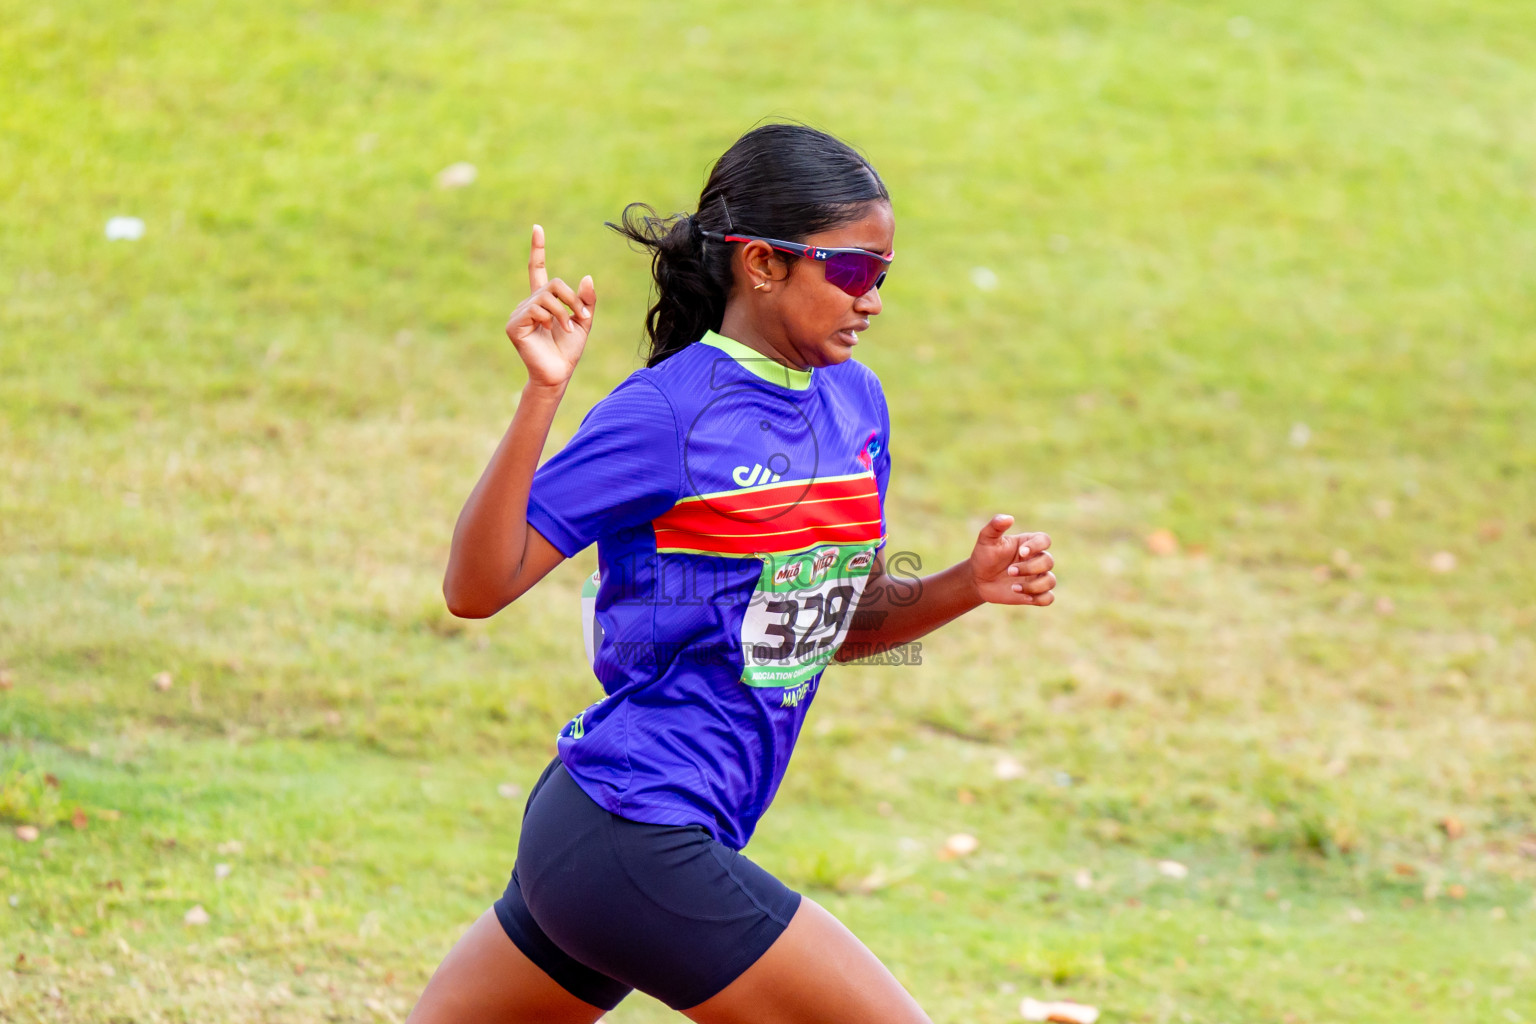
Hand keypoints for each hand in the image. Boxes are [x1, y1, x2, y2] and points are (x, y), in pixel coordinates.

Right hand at [505, 224, 595, 389]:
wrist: (558, 373)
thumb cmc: (568, 350)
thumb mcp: (583, 321)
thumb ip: (586, 301)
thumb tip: (587, 277)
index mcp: (543, 300)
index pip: (537, 269)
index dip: (537, 249)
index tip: (537, 228)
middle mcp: (528, 303)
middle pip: (552, 283)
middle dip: (572, 298)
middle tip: (582, 316)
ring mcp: (518, 313)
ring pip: (545, 296)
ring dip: (563, 311)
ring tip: (568, 328)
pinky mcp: (513, 325)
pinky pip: (534, 309)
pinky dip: (549, 318)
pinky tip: (551, 330)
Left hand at [968, 514, 1054, 605]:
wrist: (978, 579)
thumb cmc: (984, 556)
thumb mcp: (986, 539)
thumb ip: (995, 526)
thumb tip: (1009, 518)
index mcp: (1029, 543)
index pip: (1045, 540)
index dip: (1037, 546)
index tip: (1021, 553)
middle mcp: (1036, 559)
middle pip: (1048, 562)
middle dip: (1030, 568)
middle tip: (1009, 571)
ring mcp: (1037, 577)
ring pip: (1050, 581)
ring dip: (1034, 586)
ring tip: (1014, 587)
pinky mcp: (1035, 593)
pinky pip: (1048, 598)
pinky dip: (1039, 598)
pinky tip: (1022, 596)